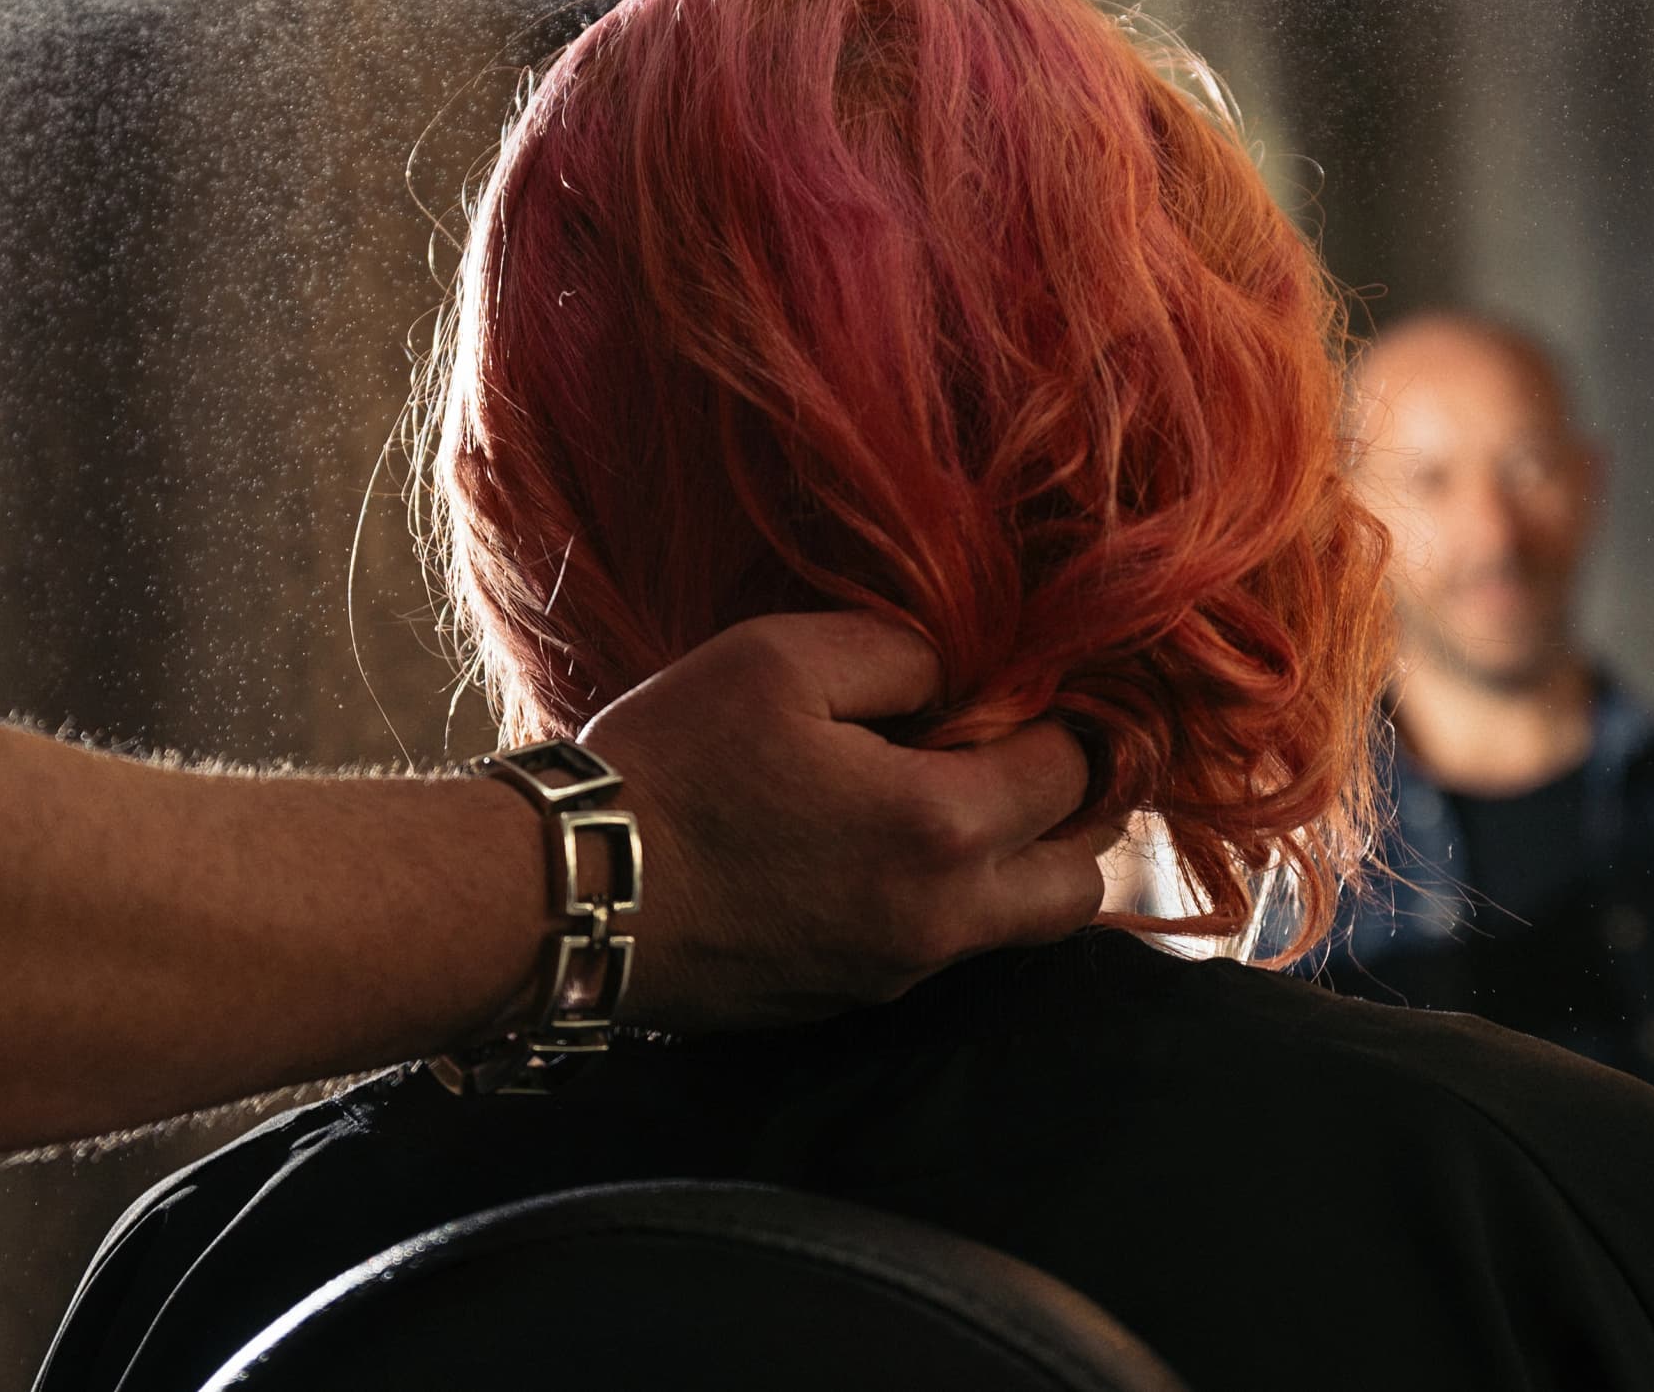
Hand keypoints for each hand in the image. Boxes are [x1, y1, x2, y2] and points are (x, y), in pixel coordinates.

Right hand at [580, 611, 1109, 1029]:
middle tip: (1013, 754)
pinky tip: (869, 848)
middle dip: (1068, 813)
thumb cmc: (672, 763)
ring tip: (941, 798)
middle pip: (1079, 883)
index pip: (1070, 775)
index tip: (1022, 689)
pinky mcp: (847, 1001)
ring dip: (1010, 864)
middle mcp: (939, 918)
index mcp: (939, 826)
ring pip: (1015, 928)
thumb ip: (899, 652)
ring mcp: (895, 973)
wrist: (574, 895)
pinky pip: (941, 951)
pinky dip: (941, 901)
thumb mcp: (779, 658)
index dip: (1061, 721)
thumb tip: (961, 674)